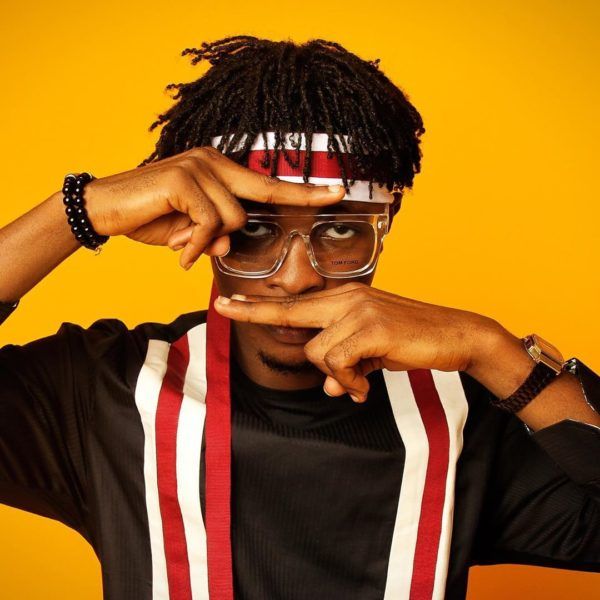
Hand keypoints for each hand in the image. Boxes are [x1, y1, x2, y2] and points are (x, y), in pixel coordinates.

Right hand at [79, 146, 344, 268]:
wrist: (104, 209)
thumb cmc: (148, 217)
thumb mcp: (187, 232)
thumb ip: (212, 234)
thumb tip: (228, 244)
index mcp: (217, 170)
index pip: (265, 184)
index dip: (301, 190)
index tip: (334, 191)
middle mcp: (212, 162)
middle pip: (265, 190)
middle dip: (303, 196)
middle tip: (338, 194)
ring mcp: (199, 167)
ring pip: (233, 217)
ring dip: (209, 241)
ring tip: (183, 247)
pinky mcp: (184, 178)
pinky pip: (209, 222)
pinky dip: (195, 245)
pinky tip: (177, 251)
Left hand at [214, 282, 501, 401]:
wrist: (456, 335)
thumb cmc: (412, 340)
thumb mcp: (372, 353)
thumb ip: (346, 363)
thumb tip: (330, 388)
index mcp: (346, 298)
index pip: (296, 302)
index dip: (260, 304)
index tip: (229, 301)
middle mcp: (347, 298)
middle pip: (290, 311)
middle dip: (253, 311)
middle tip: (221, 307)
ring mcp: (358, 310)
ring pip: (317, 352)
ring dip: (336, 376)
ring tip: (358, 383)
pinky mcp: (371, 328)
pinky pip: (338, 364)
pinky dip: (349, 382)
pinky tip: (365, 386)